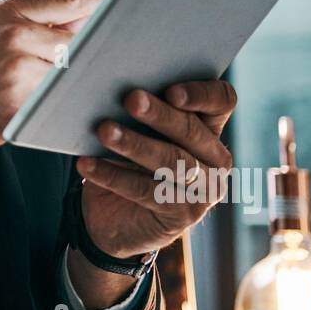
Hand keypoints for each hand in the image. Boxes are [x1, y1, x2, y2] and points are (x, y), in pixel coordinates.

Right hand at [0, 0, 109, 158]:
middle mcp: (14, 38)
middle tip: (133, 48)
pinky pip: (60, 107)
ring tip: (105, 82)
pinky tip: (80, 109)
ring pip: (75, 75)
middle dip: (104, 47)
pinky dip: (73, 107)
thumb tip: (88, 13)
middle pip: (82, 39)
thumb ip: (36, 20)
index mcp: (10, 12)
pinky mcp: (18, 110)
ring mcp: (16, 75)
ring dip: (90, 80)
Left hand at [74, 80, 237, 258]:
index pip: (222, 101)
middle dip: (160, 115)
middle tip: (131, 99)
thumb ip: (141, 111)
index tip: (171, 90)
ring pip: (171, 162)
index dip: (201, 93)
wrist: (119, 220)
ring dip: (135, 144)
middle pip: (192, 131)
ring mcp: (203, 191)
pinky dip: (112, 175)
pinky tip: (87, 164)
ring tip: (104, 131)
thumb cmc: (129, 162)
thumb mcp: (140, 133)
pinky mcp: (180, 215)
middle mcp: (215, 159)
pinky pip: (144, 191)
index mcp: (210, 128)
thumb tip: (113, 89)